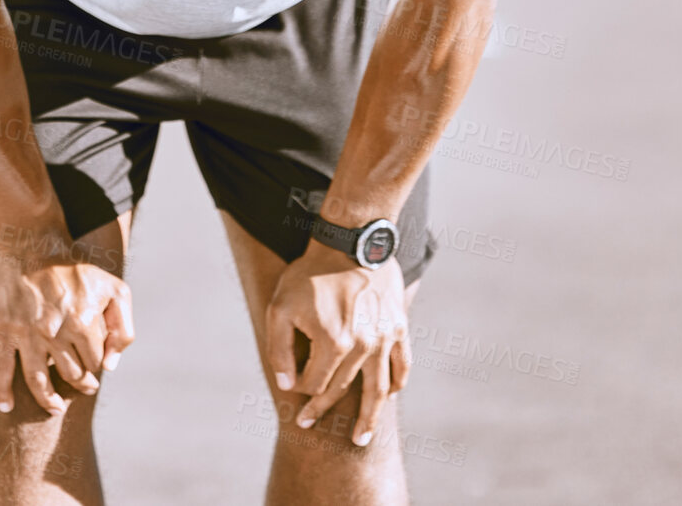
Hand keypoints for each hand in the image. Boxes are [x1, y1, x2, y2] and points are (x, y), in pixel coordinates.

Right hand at [0, 243, 134, 415]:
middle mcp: (57, 334)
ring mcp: (28, 334)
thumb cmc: (72, 265)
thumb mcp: (114, 288)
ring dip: (47, 400)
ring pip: (38, 380)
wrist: (29, 240)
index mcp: (85, 324)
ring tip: (53, 408)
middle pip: (70, 375)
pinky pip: (1, 369)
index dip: (95, 368)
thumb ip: (122, 328)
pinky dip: (3, 392)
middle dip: (78, 386)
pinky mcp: (3, 330)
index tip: (92, 370)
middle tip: (80, 388)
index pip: (95, 363)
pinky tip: (6, 407)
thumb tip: (110, 366)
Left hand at [265, 241, 408, 446]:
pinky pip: (402, 365)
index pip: (315, 384)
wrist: (349, 242)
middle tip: (309, 424)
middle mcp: (363, 347)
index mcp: (333, 343)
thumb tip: (288, 386)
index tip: (293, 397)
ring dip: (369, 418)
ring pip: (378, 389)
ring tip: (361, 440)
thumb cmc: (309, 275)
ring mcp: (385, 339)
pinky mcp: (398, 328)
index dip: (301, 392)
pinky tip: (389, 396)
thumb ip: (279, 350)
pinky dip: (397, 383)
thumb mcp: (279, 307)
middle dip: (323, 409)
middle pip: (342, 389)